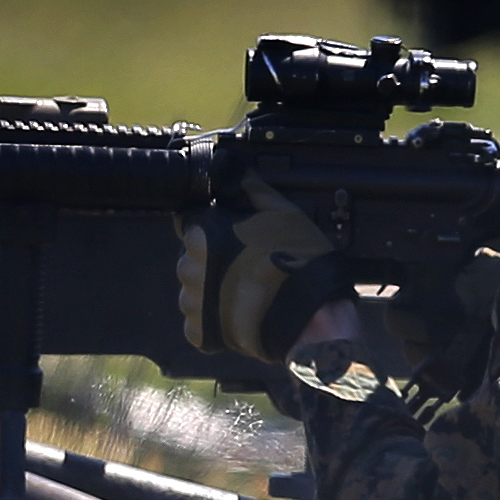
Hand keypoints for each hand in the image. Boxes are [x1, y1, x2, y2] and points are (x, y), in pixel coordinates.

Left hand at [178, 182, 349, 365]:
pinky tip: (239, 310)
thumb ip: (251, 189)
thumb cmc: (297, 260)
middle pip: (191, 259)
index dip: (211, 231)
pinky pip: (197, 321)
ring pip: (192, 290)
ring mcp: (192, 303)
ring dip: (211, 289)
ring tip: (245, 290)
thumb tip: (233, 167)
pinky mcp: (199, 332)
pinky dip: (213, 318)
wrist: (311, 316)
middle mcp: (188, 270)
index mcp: (201, 238)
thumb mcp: (282, 212)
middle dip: (211, 261)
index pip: (190, 226)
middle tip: (245, 266)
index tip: (232, 238)